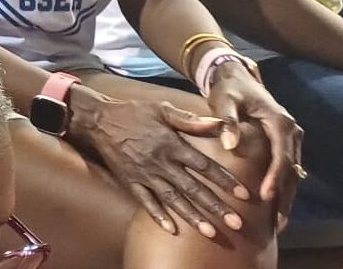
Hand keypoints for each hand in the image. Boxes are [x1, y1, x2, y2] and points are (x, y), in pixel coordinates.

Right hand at [69, 92, 249, 237]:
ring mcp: (145, 175)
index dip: (225, 180)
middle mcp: (161, 163)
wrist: (98, 120)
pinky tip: (171, 229)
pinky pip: (146, 202)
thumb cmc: (133, 112)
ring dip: (192, 217)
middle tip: (236, 223)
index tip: (244, 195)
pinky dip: (158, 216)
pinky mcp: (131, 181)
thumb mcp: (162, 109)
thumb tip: (220, 124)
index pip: (204, 166)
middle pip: (193, 188)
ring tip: (210, 232)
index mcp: (171, 145)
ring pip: (173, 199)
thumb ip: (190, 120)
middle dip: (216, 206)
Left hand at [206, 65, 302, 226]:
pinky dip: (283, 187)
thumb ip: (226, 121)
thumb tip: (229, 145)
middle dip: (285, 196)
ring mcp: (290, 138)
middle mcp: (291, 131)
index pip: (281, 156)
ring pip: (293, 172)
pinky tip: (276, 206)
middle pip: (292, 169)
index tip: (265, 197)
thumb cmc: (228, 89)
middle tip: (278, 223)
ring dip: (287, 196)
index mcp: (280, 122)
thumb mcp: (224, 101)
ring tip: (279, 222)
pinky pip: (288, 169)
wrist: (235, 76)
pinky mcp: (284, 143)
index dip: (274, 178)